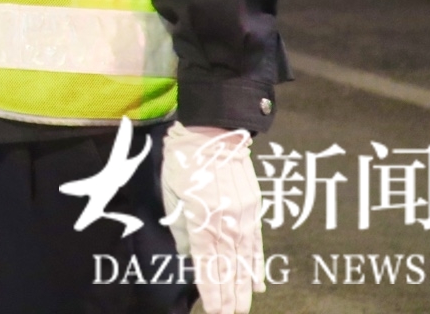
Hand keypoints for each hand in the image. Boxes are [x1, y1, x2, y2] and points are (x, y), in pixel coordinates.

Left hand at [160, 123, 264, 313]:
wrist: (214, 133)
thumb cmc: (183, 161)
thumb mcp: (171, 192)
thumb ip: (180, 226)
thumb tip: (189, 253)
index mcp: (202, 218)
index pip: (207, 262)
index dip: (211, 288)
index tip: (214, 310)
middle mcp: (227, 222)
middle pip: (229, 266)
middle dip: (229, 295)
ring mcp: (244, 217)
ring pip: (245, 260)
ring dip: (244, 287)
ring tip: (243, 308)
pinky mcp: (254, 210)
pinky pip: (257, 244)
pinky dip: (257, 265)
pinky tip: (259, 283)